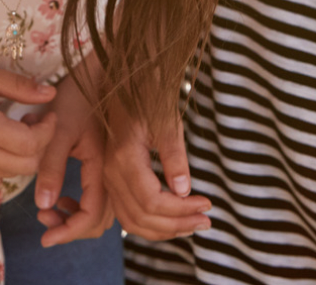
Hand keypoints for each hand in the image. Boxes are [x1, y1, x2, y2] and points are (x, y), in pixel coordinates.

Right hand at [0, 60, 55, 191]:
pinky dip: (0, 168)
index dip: (47, 132)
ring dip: (20, 157)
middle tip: (30, 123)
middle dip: (38, 146)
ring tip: (11, 132)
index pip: (30, 144)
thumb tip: (50, 95)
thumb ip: (17, 86)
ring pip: (10, 176)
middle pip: (25, 166)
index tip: (47, 116)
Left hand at [33, 72, 113, 246]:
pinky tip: (63, 199)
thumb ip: (51, 166)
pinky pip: (100, 198)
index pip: (91, 215)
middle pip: (99, 220)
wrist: (97, 72)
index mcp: (104, 166)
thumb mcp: (59, 129)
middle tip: (44, 222)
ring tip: (49, 212)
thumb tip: (44, 204)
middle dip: (71, 229)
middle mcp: (113, 172)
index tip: (45, 238)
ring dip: (76, 220)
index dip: (69, 232)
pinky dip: (82, 207)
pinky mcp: (107, 165)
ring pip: (101, 212)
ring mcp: (112, 169)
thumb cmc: (76, 95)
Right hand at [104, 110, 210, 240]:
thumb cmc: (149, 99)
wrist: (127, 86)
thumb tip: (184, 192)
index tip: (207, 204)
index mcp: (124, 158)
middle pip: (142, 216)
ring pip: (132, 221)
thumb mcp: (167, 123)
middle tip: (205, 220)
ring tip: (192, 225)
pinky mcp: (112, 181)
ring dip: (164, 230)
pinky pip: (127, 214)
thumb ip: (175, 158)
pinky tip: (172, 221)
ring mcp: (108, 178)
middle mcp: (111, 172)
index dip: (181, 210)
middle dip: (176, 224)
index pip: (152, 201)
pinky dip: (150, 224)